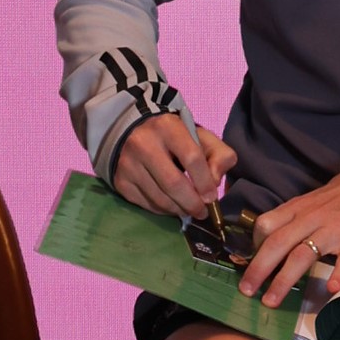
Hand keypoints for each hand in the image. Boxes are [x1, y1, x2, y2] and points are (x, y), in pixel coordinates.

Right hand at [113, 115, 236, 219]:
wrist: (131, 132)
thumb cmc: (174, 137)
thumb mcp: (201, 136)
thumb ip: (219, 155)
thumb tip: (214, 183)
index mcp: (168, 127)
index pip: (191, 158)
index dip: (204, 182)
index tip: (211, 197)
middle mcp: (143, 143)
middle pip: (173, 183)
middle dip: (192, 203)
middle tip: (202, 212)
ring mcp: (128, 163)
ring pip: (158, 198)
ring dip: (178, 210)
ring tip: (188, 210)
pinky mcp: (120, 181)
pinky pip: (145, 204)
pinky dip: (162, 210)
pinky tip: (171, 206)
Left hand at [239, 168, 339, 307]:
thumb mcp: (310, 201)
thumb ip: (291, 218)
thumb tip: (269, 240)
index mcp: (298, 209)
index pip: (266, 225)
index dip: (253, 247)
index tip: (247, 265)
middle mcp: (312, 219)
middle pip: (279, 243)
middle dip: (259, 268)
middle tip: (246, 291)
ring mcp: (335, 230)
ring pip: (303, 254)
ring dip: (284, 279)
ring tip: (272, 300)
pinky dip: (338, 274)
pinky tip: (331, 288)